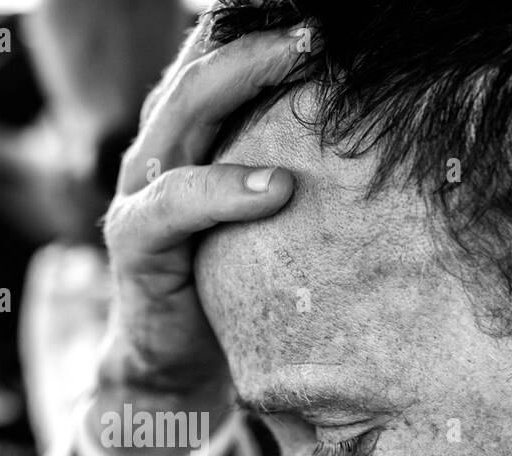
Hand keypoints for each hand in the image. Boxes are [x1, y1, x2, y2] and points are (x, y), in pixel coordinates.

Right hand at [98, 18, 311, 404]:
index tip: (323, 13)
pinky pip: (174, 204)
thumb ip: (290, 163)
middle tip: (320, 22)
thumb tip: (377, 129)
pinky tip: (278, 187)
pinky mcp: (134, 241)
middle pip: (202, 66)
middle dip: (260, 34)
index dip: (259, 25)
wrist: (176, 365)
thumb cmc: (231, 282)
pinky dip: (225, 191)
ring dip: (242, 75)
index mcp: (189, 132)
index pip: (216, 55)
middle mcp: (159, 147)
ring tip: (302, 54)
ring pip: (183, 112)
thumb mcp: (264, 213)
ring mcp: (140, 190)